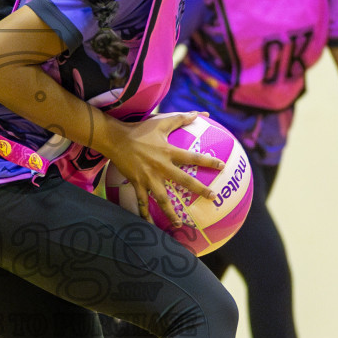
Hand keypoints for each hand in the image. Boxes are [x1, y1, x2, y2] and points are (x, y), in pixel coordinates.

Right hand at [100, 111, 221, 224]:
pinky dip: (144, 214)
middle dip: (199, 189)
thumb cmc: (140, 129)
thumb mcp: (162, 121)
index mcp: (168, 152)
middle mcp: (161, 167)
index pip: (193, 157)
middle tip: (212, 198)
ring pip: (162, 198)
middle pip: (183, 181)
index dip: (208, 162)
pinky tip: (149, 225)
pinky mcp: (137, 183)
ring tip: (179, 224)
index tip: (222, 167)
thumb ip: (182, 118)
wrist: (116, 139)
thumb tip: (200, 113)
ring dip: (171, 212)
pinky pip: (141, 201)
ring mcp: (148, 177)